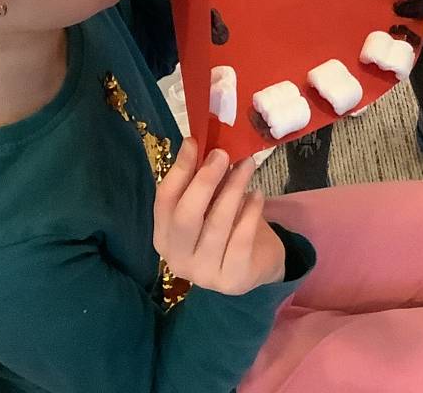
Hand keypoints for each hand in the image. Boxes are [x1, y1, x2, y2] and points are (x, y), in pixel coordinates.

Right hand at [153, 140, 285, 295]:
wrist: (257, 264)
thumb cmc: (227, 226)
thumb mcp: (210, 202)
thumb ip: (200, 180)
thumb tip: (197, 142)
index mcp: (164, 236)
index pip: (164, 201)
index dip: (178, 170)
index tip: (194, 142)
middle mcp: (177, 259)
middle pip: (185, 217)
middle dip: (204, 181)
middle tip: (223, 154)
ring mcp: (204, 274)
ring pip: (216, 226)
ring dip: (233, 190)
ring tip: (247, 165)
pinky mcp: (233, 279)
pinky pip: (241, 239)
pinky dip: (250, 213)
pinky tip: (257, 194)